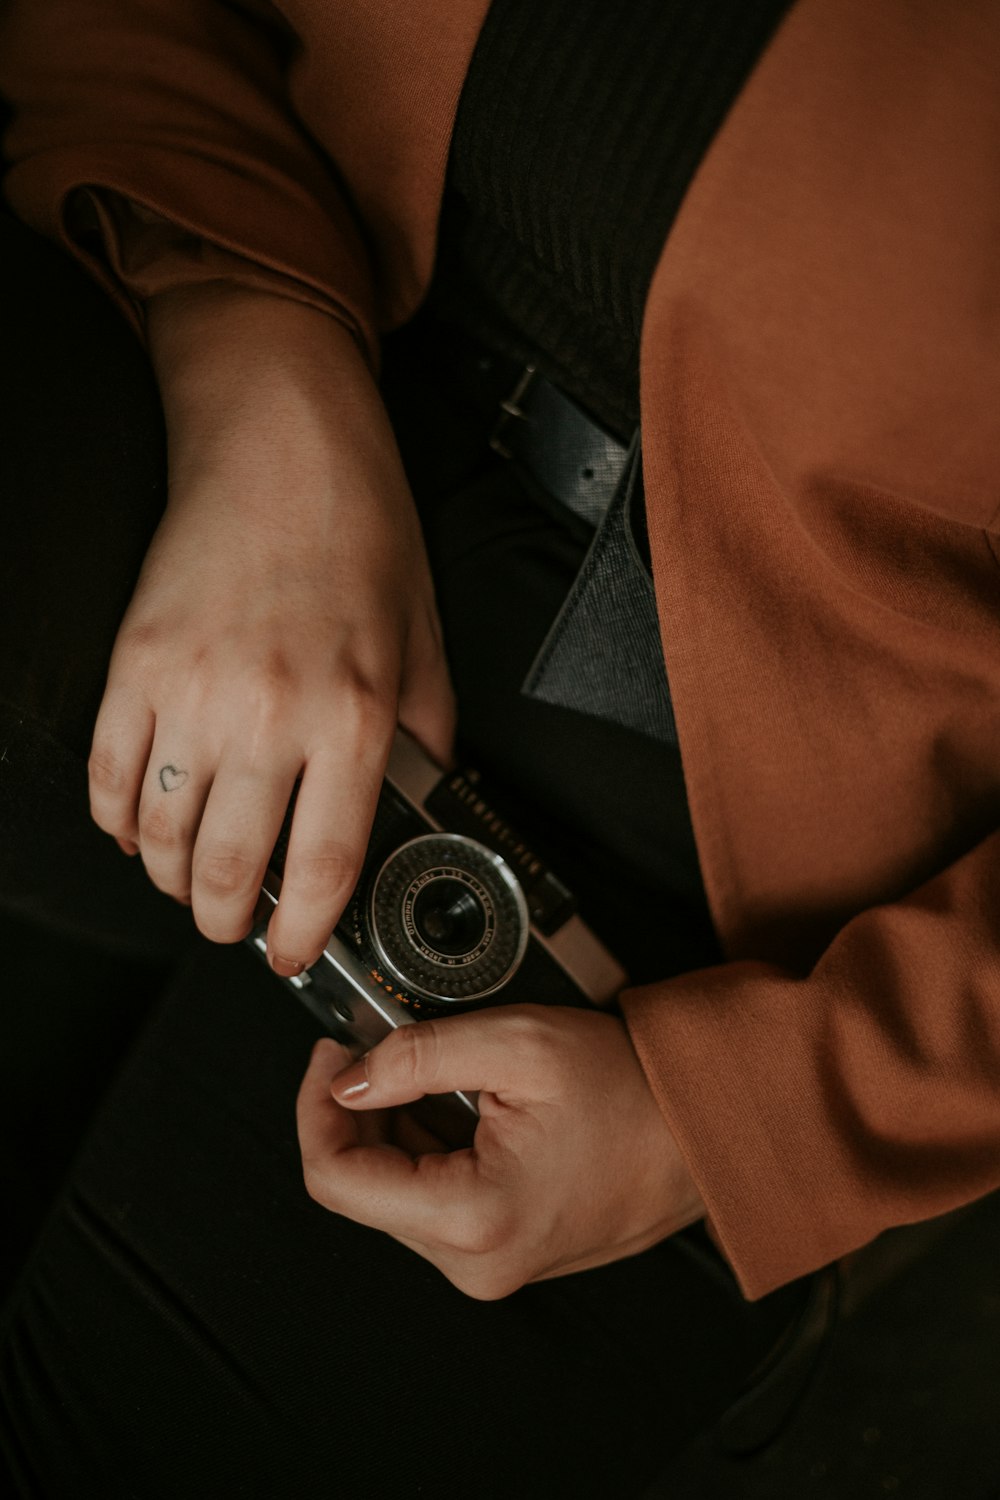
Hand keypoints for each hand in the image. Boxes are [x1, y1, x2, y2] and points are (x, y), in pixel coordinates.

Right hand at [88, 285, 453, 969]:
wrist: (278, 441)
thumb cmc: (356, 529)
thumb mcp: (424, 638)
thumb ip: (427, 735)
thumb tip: (422, 801)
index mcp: (354, 715)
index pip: (323, 869)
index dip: (303, 934)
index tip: (293, 952)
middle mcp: (270, 715)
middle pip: (229, 873)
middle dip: (229, 924)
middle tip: (237, 926)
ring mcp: (191, 693)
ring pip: (161, 840)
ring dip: (174, 881)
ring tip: (195, 881)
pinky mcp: (133, 666)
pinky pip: (108, 779)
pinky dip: (118, 823)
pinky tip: (141, 827)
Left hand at [296, 1006, 704, 1299]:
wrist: (706, 1130)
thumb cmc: (635, 1091)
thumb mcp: (519, 1043)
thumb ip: (418, 1053)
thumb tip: (349, 1074)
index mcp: (473, 1219)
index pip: (336, 1179)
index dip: (316, 1106)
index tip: (331, 1053)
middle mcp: (474, 1261)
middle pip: (362, 1185)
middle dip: (360, 1107)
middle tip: (382, 1044)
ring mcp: (489, 1262)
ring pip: (395, 1189)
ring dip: (397, 1122)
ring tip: (442, 1069)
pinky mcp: (501, 1249)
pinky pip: (434, 1196)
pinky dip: (431, 1141)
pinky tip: (466, 1100)